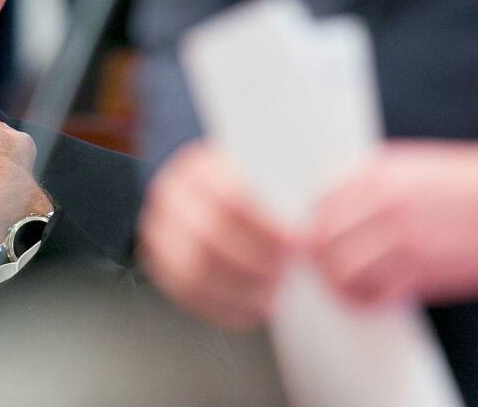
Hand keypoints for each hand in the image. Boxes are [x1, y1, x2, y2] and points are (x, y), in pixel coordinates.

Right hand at [138, 141, 293, 331]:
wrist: (204, 197)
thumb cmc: (248, 188)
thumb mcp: (264, 172)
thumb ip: (284, 190)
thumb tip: (319, 215)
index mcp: (198, 168)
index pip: (229, 197)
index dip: (267, 225)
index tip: (300, 242)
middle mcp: (170, 199)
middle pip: (208, 238)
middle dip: (256, 263)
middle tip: (288, 272)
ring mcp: (159, 235)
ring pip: (193, 272)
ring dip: (240, 290)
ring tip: (274, 293)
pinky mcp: (160, 268)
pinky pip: (188, 297)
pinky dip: (225, 308)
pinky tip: (254, 307)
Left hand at [310, 140, 477, 305]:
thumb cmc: (467, 183)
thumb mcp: (409, 163)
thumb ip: (369, 179)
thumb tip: (331, 202)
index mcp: (377, 175)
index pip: (319, 205)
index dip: (316, 227)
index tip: (322, 240)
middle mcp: (383, 205)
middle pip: (323, 241)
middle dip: (321, 259)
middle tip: (329, 270)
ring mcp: (403, 239)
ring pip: (343, 271)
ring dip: (340, 285)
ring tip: (349, 290)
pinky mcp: (425, 271)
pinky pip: (377, 294)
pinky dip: (368, 302)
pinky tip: (374, 300)